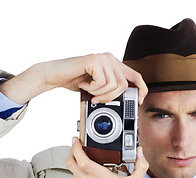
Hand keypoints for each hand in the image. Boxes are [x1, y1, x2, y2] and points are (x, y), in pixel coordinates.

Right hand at [0, 53, 147, 104]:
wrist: (53, 74)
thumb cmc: (75, 80)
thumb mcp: (97, 87)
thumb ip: (111, 89)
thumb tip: (126, 102)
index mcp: (114, 64)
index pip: (136, 76)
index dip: (141, 90)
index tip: (139, 102)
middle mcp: (110, 58)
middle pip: (124, 85)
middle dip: (111, 98)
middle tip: (96, 100)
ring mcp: (102, 58)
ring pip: (113, 85)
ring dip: (99, 94)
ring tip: (88, 91)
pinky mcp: (94, 60)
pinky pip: (101, 82)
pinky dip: (92, 89)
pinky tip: (83, 85)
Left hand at [65, 137, 147, 177]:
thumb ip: (140, 164)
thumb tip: (140, 152)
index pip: (82, 159)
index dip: (75, 147)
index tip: (75, 141)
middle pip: (71, 163)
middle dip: (72, 153)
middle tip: (76, 148)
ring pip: (74, 174)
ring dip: (79, 168)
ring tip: (89, 168)